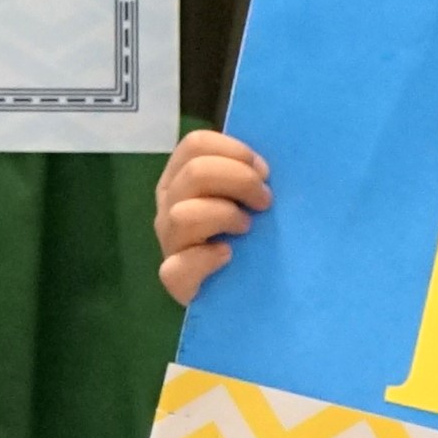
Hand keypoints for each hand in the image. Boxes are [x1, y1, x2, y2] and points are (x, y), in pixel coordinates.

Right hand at [155, 129, 272, 306]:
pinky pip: (177, 268)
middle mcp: (169, 204)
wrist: (242, 292)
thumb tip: (268, 166)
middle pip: (194, 173)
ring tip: (246, 228)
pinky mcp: (176, 278)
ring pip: (182, 215)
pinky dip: (204, 259)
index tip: (265, 171)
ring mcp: (170, 241)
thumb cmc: (248, 236)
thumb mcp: (245, 197)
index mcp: (182, 177)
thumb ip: (249, 175)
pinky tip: (226, 255)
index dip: (234, 151)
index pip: (195, 145)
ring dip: (223, 215)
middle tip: (265, 201)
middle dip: (239, 180)